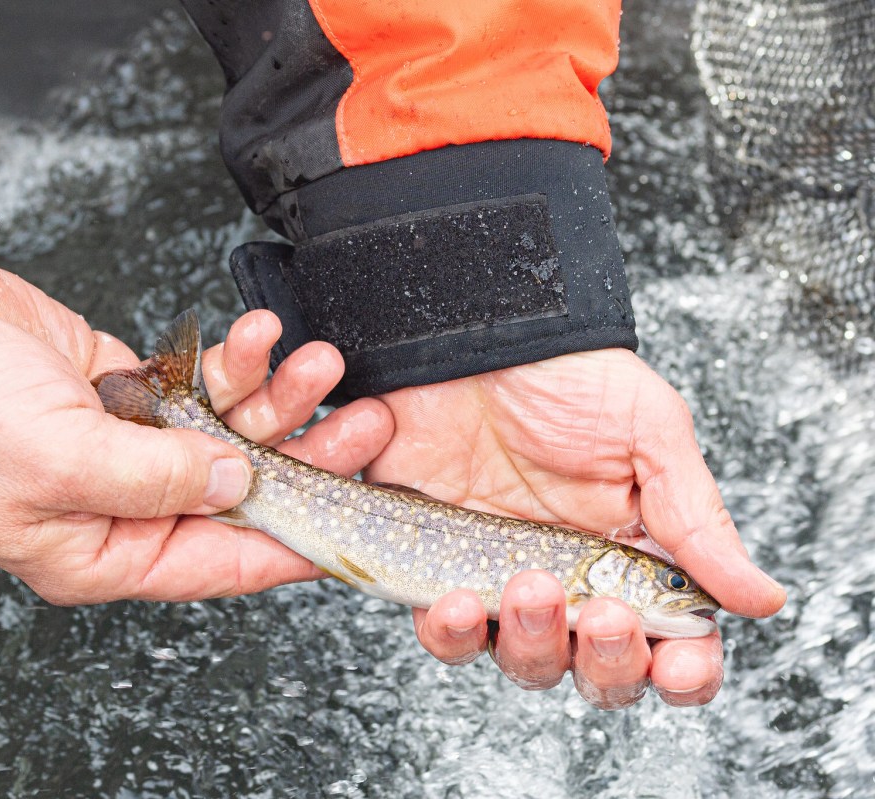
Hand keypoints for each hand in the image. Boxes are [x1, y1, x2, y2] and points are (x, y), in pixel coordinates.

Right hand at [0, 265, 392, 602]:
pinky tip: (258, 339)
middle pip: (238, 493)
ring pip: (227, 433)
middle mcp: (122, 505)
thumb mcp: (62, 462)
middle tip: (361, 425)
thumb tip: (240, 483)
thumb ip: (161, 479)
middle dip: (303, 456)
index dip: (292, 542)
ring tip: (315, 363)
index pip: (220, 562)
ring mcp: (128, 445)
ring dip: (274, 398)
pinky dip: (232, 363)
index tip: (354, 522)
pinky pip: (200, 384)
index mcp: (103, 553)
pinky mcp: (127, 390)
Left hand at [367, 349, 785, 708]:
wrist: (471, 337)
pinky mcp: (436, 569)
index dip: (680, 671)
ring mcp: (500, 579)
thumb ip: (697, 519)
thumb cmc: (565, 377)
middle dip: (603, 658)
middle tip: (599, 611)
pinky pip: (443, 631)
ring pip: (521, 660)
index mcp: (633, 557)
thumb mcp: (648, 432)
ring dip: (529, 645)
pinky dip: (450, 631)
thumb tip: (761, 598)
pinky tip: (455, 599)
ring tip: (528, 587)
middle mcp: (570, 580)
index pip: (670, 644)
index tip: (675, 666)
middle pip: (595, 669)